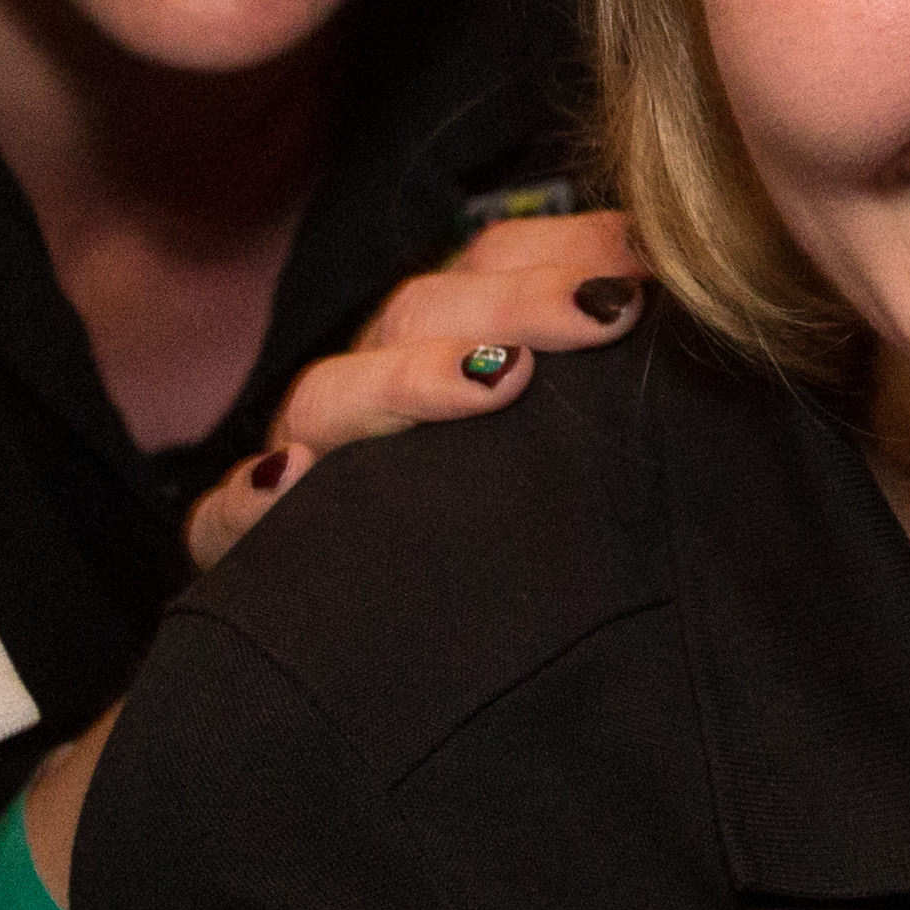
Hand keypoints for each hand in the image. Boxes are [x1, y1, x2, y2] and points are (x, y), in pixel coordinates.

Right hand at [186, 210, 644, 566]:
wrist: (369, 661)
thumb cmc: (488, 528)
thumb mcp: (552, 445)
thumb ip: (605, 384)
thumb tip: (685, 307)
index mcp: (441, 345)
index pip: (490, 262)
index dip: (566, 249)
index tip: (650, 263)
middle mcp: (370, 386)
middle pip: (421, 314)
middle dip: (519, 302)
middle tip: (607, 311)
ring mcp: (303, 461)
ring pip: (330, 396)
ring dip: (409, 381)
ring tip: (495, 379)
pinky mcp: (243, 545)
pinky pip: (224, 518)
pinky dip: (249, 499)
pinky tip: (294, 483)